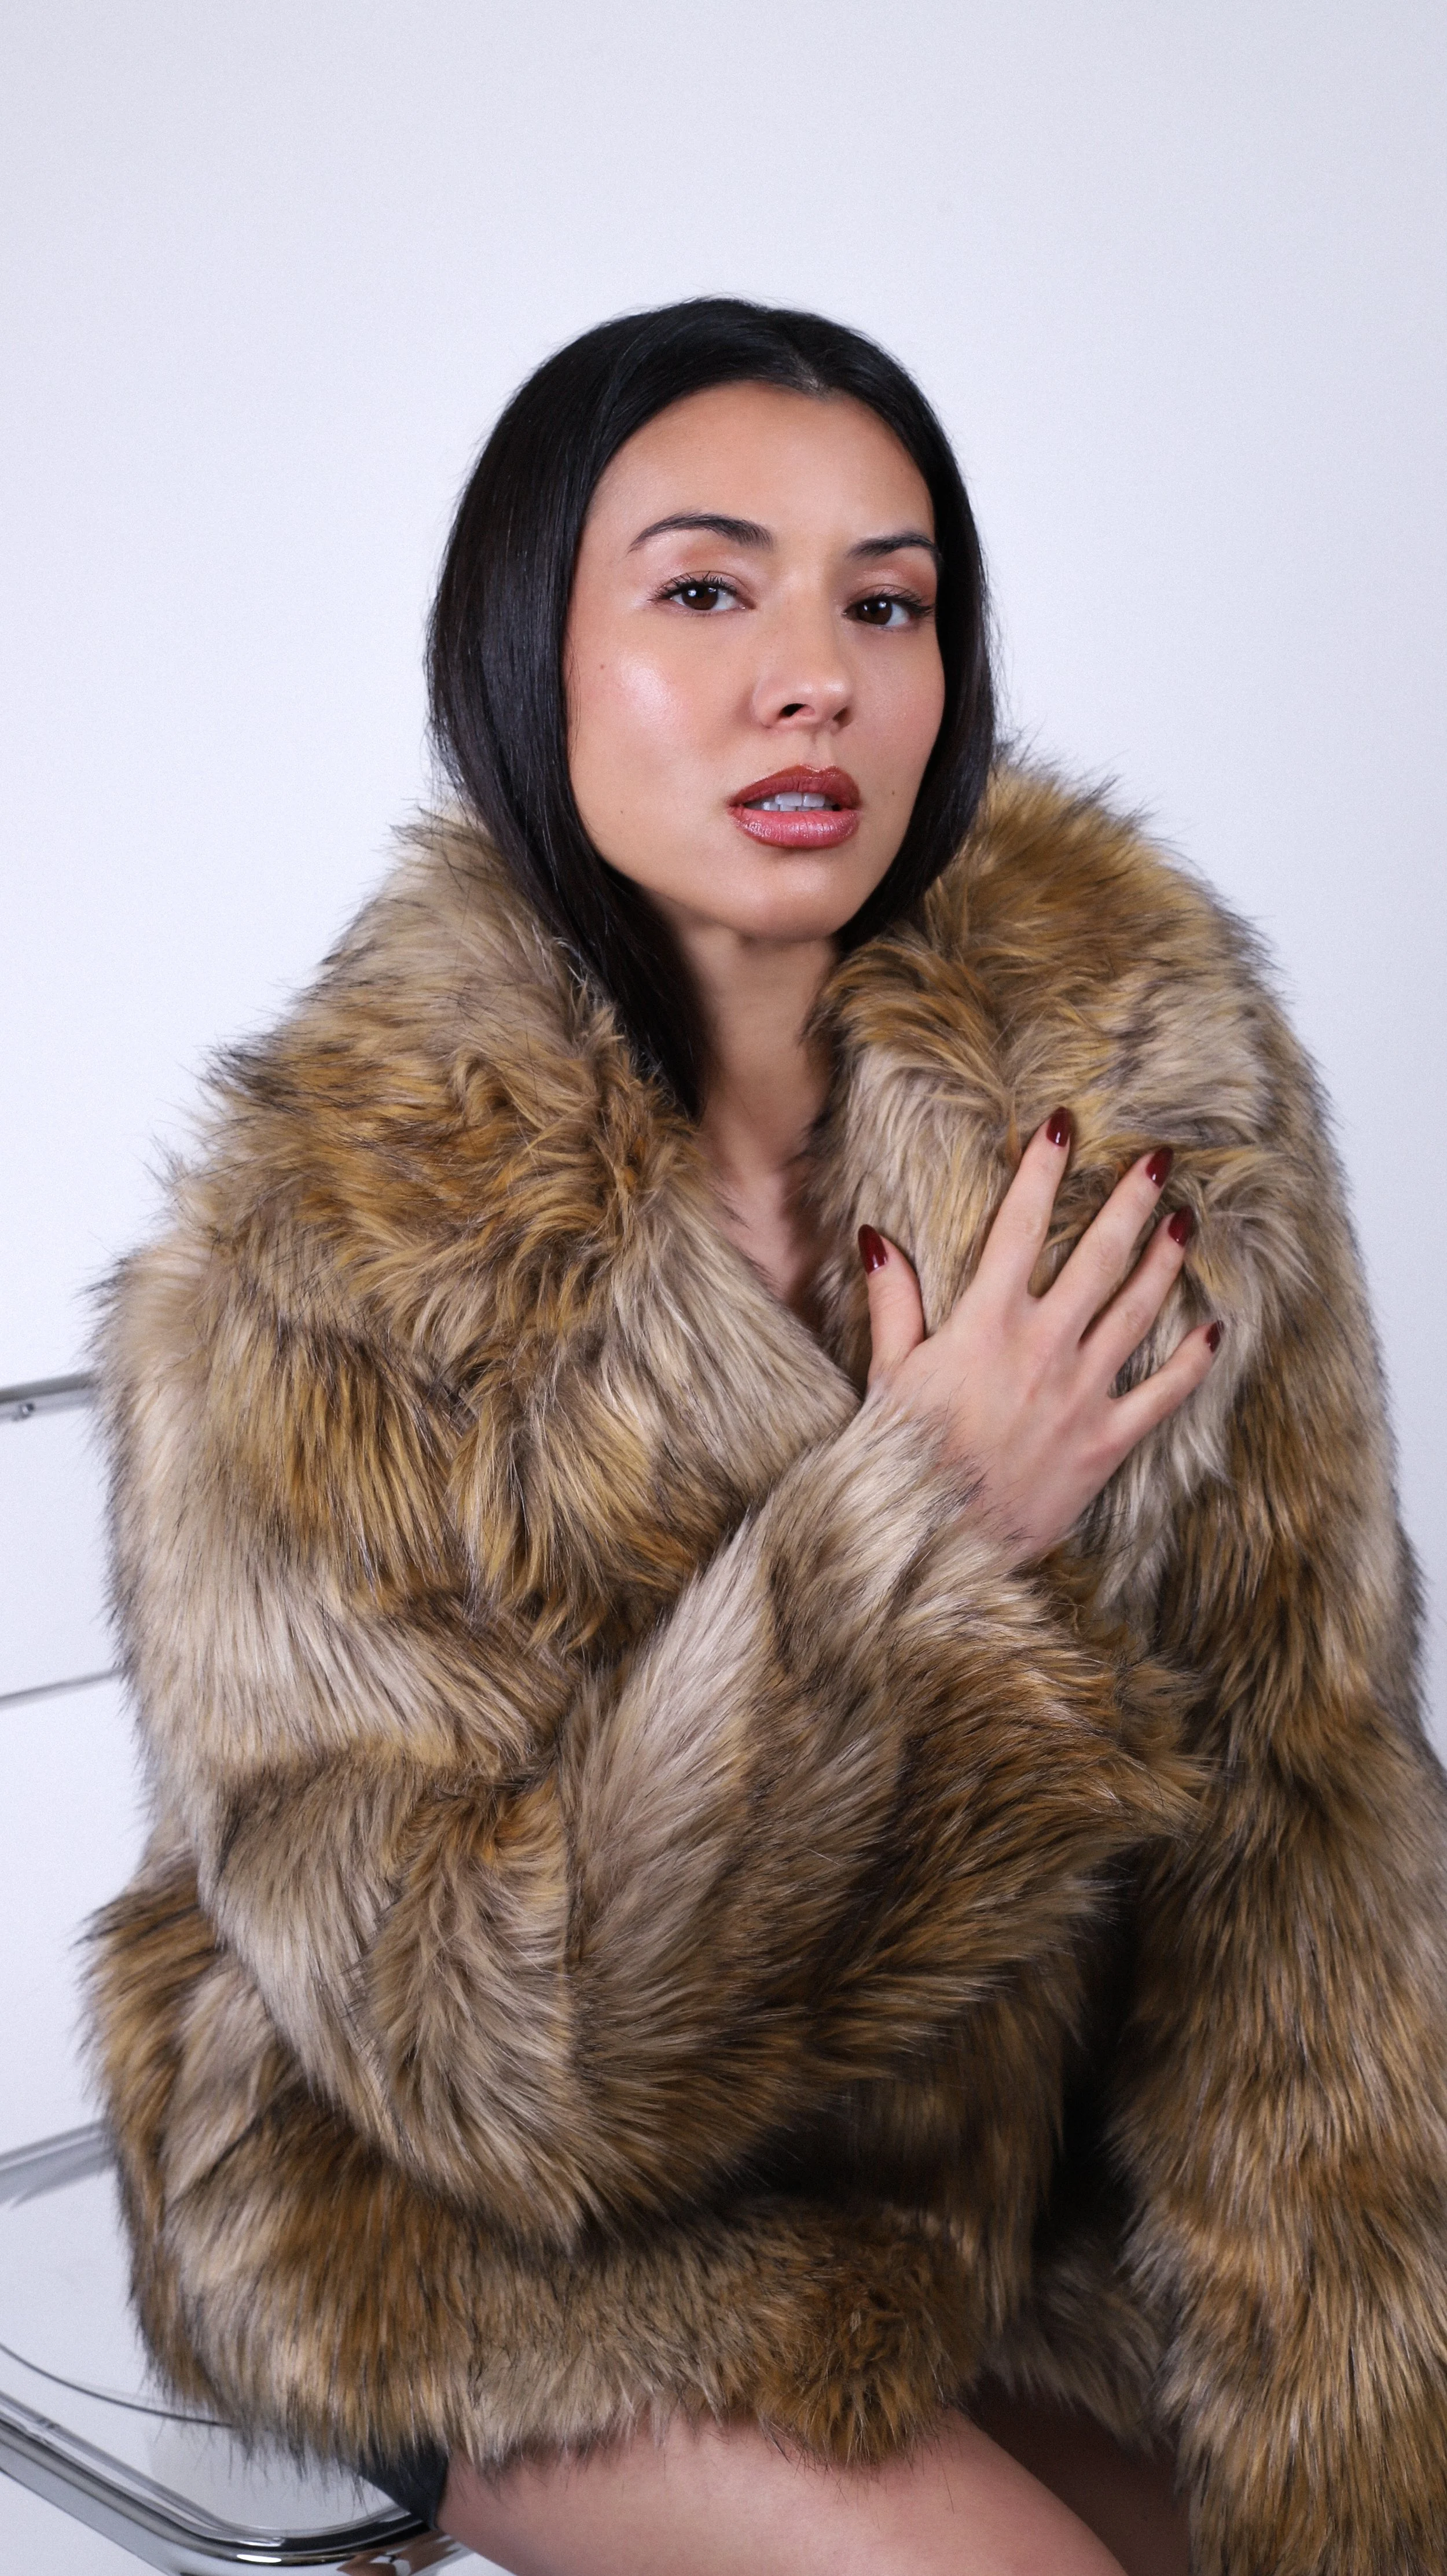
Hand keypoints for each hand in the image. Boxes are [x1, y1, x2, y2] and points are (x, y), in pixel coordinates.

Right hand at [860, 1112, 1221, 1568]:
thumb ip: (893, 1303)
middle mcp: (1042, 1348)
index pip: (1019, 1226)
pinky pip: (1162, 1394)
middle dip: (1130, 1202)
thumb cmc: (902, 1459)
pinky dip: (1192, 1362)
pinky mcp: (1105, 1442)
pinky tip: (1215, 1331)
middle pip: (1099, 1257)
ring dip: (1165, 1263)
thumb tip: (877, 1236)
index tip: (1062, 1125)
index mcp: (985, 1325)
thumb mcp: (888, 1375)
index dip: (1042, 1170)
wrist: (934, 1545)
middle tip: (1159, 1160)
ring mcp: (1080, 1394)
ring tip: (1185, 1224)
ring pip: (1138, 1312)